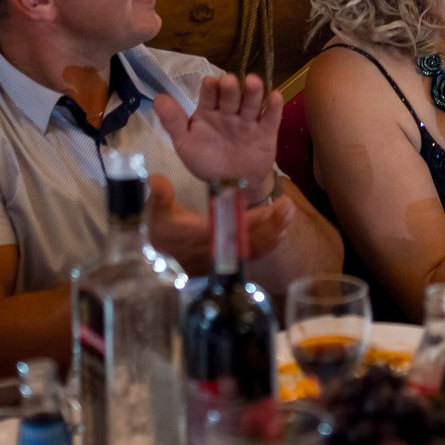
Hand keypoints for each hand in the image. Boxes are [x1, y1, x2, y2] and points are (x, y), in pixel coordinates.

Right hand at [147, 177, 295, 270]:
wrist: (157, 265)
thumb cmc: (160, 237)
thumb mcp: (156, 215)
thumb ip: (159, 196)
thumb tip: (155, 179)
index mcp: (203, 237)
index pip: (232, 229)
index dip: (253, 220)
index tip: (270, 208)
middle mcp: (218, 251)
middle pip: (250, 241)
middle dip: (271, 225)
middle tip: (288, 207)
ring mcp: (225, 260)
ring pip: (254, 249)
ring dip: (273, 233)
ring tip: (288, 215)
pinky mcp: (229, 264)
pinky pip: (252, 256)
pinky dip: (267, 244)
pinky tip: (279, 232)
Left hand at [154, 74, 281, 187]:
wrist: (232, 186)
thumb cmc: (207, 161)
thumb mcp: (186, 143)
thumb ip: (173, 122)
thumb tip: (157, 98)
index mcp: (209, 112)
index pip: (210, 94)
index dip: (210, 88)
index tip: (210, 83)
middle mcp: (229, 112)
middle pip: (231, 96)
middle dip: (230, 88)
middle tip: (229, 81)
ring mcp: (249, 121)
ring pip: (251, 103)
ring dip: (253, 92)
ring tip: (253, 82)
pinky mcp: (266, 132)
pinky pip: (271, 118)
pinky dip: (274, 107)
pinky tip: (274, 97)